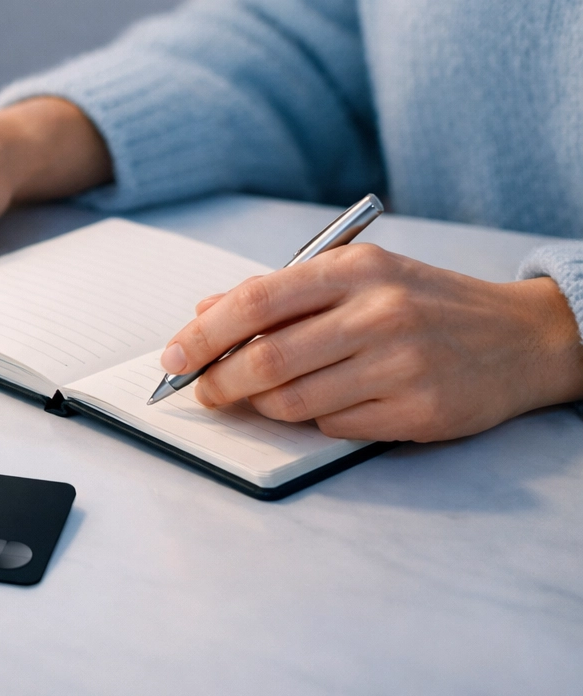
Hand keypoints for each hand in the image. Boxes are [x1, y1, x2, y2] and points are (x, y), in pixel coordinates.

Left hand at [160, 244, 582, 440]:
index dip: (202, 335)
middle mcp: (377, 312)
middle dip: (219, 383)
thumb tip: (204, 312)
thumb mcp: (357, 276)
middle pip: (265, 360)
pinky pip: (333, 426)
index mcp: (353, 270)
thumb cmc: (424, 303)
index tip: (173, 359)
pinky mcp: (418, 410)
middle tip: (204, 393)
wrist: (522, 337)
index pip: (254, 302)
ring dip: (265, 406)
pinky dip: (316, 419)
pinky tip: (332, 402)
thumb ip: (280, 293)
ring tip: (268, 397)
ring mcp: (400, 364)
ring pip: (292, 401)